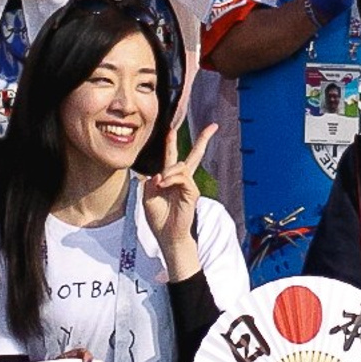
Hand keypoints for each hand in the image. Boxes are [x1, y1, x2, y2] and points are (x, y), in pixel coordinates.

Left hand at [142, 122, 215, 261]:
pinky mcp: (192, 192)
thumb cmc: (158, 218)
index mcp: (170, 179)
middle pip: (194, 155)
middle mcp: (181, 180)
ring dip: (168, 172)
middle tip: (213, 126)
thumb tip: (160, 174)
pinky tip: (163, 185)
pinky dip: (170, 179)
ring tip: (160, 184)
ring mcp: (188, 186)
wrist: (167, 235)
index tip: (171, 130)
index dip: (171, 143)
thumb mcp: (147, 197)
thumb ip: (151, 182)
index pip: (172, 157)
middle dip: (204, 140)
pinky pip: (182, 177)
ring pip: (181, 166)